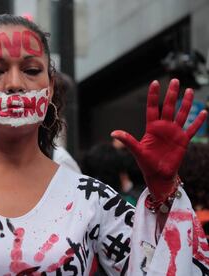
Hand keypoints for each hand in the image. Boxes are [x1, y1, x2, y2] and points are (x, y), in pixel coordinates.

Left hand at [111, 79, 206, 200]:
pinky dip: (198, 122)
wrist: (159, 175)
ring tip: (189, 90)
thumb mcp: (137, 151)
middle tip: (175, 80)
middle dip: (172, 94)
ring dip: (186, 103)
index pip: (153, 108)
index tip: (155, 83)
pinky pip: (192, 129)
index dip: (154, 96)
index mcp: (152, 128)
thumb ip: (127, 140)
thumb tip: (113, 132)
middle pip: (169, 107)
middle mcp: (164, 128)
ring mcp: (174, 133)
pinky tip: (204, 112)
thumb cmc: (146, 164)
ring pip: (182, 114)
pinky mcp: (183, 141)